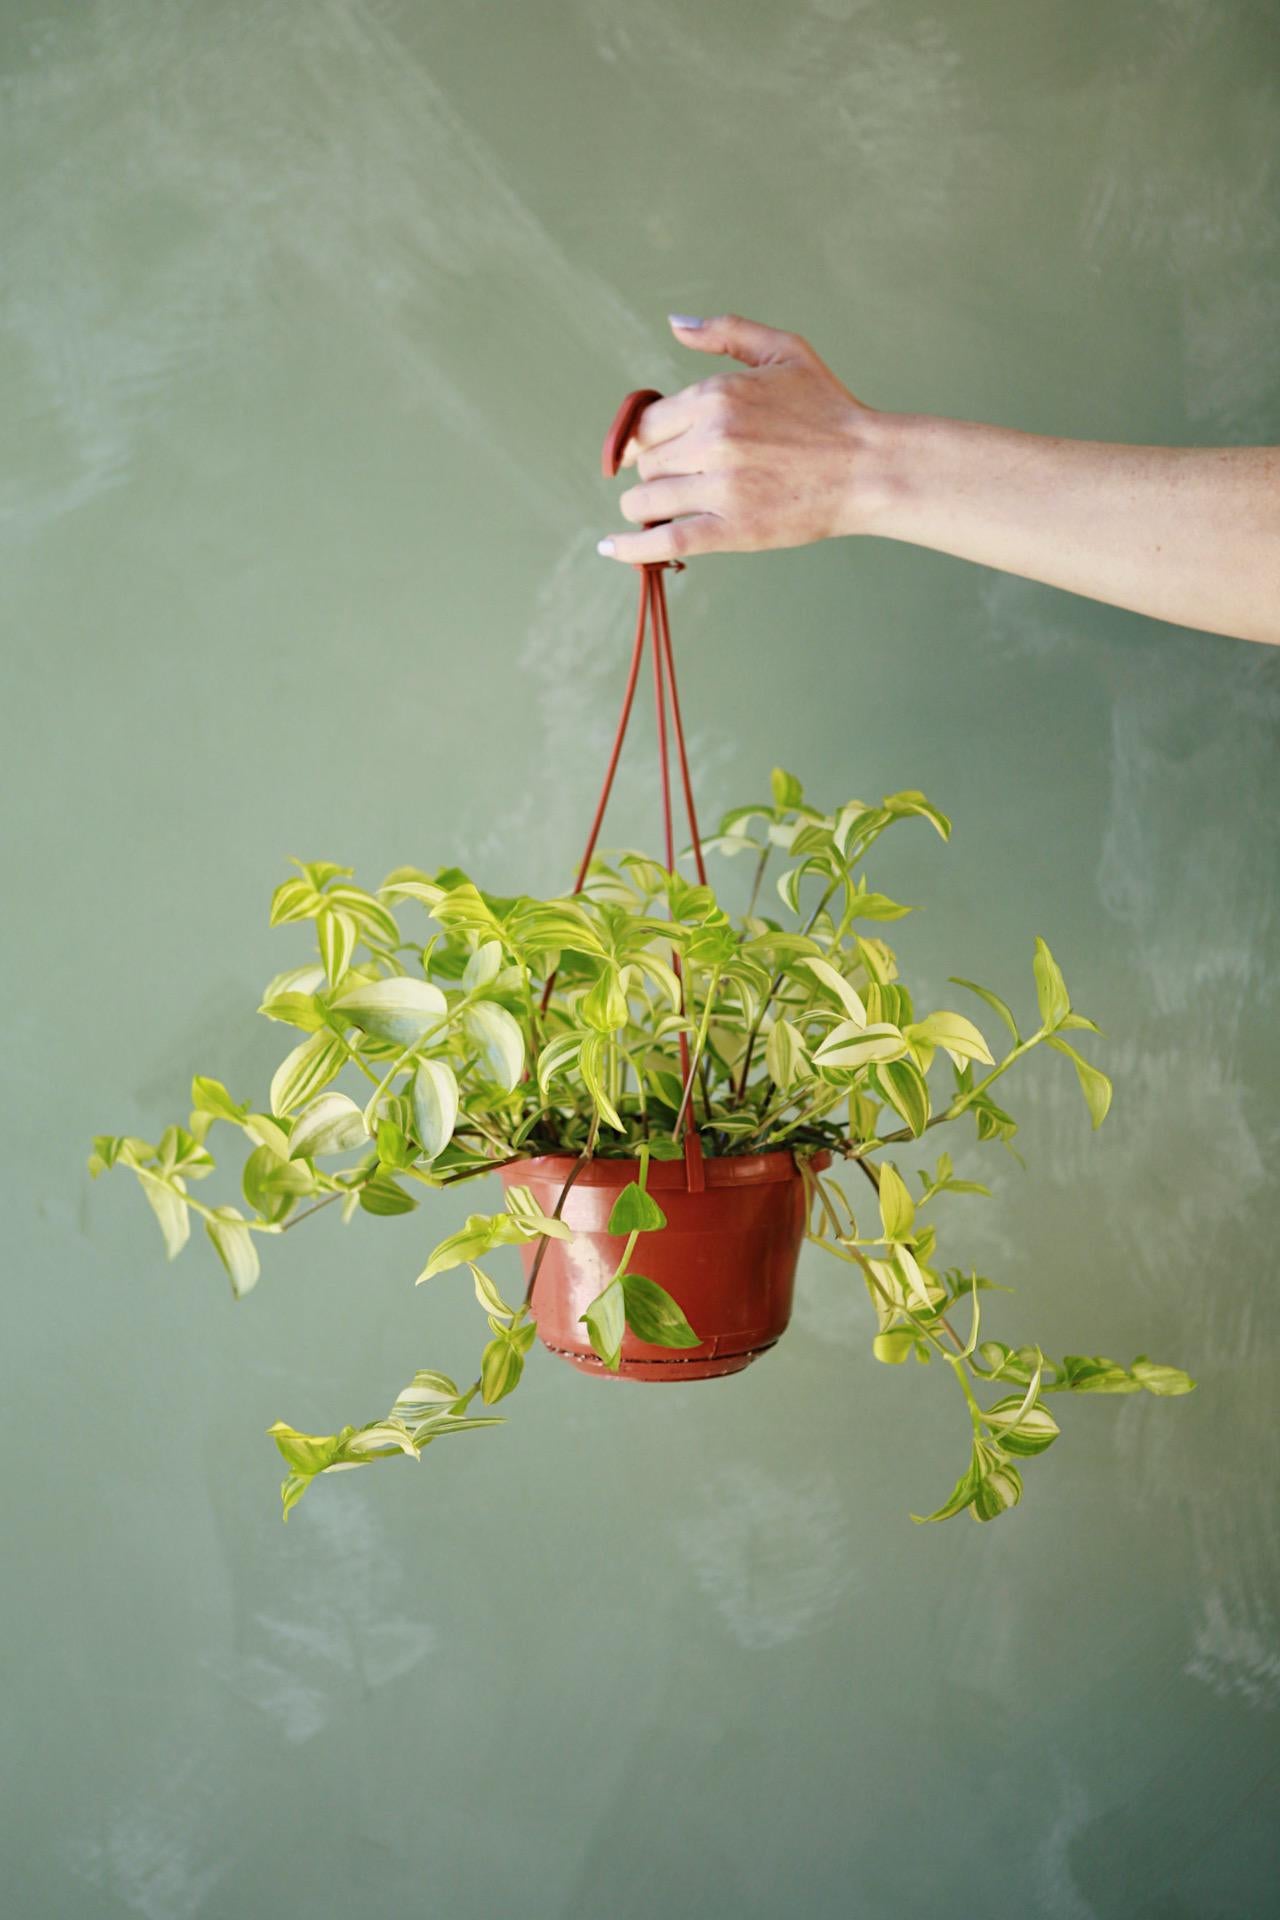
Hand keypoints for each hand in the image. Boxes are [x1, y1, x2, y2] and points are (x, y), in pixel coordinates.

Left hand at [596, 313, 870, 566]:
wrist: (869, 467)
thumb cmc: (829, 409)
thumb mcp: (783, 351)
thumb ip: (727, 332)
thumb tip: (675, 324)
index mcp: (717, 395)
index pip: (647, 425)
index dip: (646, 442)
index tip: (656, 452)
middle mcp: (714, 439)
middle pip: (646, 464)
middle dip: (655, 474)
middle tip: (680, 481)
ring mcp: (722, 488)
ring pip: (646, 502)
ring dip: (644, 509)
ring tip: (663, 510)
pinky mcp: (733, 531)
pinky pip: (665, 542)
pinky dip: (631, 548)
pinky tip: (611, 549)